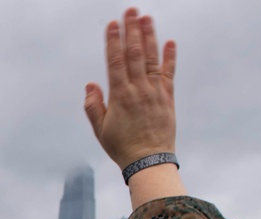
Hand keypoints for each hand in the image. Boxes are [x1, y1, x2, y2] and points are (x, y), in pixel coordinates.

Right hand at [84, 8, 176, 169]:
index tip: (112, 25)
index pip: (116, 62)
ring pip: (151, 59)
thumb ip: (94, 106)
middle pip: (134, 54)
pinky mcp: (167, 98)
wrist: (149, 161)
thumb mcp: (101, 130)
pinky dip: (170, 58)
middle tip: (131, 10)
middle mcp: (138, 90)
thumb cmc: (122, 147)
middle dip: (132, 31)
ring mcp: (154, 92)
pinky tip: (170, 42)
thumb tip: (90, 85)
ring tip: (147, 18)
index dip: (114, 42)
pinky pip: (169, 74)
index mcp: (120, 96)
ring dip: (149, 37)